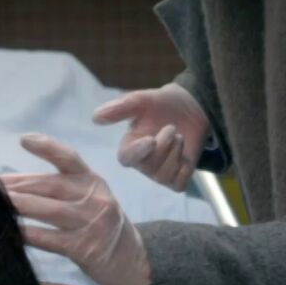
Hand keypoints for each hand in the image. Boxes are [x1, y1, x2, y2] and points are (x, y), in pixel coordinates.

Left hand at [0, 133, 151, 284]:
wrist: (130, 258)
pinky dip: (28, 234)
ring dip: (18, 206)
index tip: (24, 139)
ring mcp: (91, 222)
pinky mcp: (85, 247)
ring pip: (48, 210)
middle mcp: (94, 197)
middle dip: (16, 185)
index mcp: (92, 180)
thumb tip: (13, 184)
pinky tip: (11, 231)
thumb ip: (60, 188)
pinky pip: (50, 238)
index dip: (47, 147)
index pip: (70, 158)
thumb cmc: (99, 223)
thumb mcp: (90, 198)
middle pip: (50, 185)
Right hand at [93, 82, 209, 191]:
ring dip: (176, 154)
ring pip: (164, 176)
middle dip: (164, 146)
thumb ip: (120, 108)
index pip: (126, 158)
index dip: (138, 152)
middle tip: (172, 128)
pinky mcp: (177, 179)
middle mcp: (142, 163)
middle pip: (149, 167)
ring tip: (179, 137)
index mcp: (130, 146)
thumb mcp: (141, 101)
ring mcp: (159, 173)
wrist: (190, 107)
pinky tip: (186, 154)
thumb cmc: (162, 104)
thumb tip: (95, 117)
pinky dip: (185, 168)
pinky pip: (179, 183)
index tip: (151, 140)